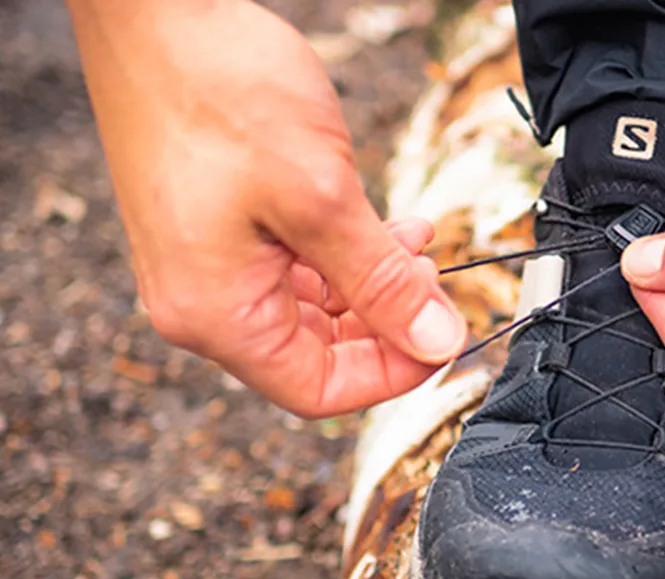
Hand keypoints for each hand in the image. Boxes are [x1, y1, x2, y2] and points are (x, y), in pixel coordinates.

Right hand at [67, 0, 465, 416]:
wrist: (156, 15)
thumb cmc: (216, 92)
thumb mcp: (321, 197)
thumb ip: (381, 282)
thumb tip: (436, 341)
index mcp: (214, 313)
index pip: (317, 390)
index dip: (392, 374)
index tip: (444, 338)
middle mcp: (204, 301)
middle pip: (319, 353)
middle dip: (388, 322)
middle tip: (437, 280)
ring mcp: (211, 264)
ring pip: (316, 308)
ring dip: (375, 283)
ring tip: (418, 241)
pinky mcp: (223, 229)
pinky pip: (297, 267)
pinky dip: (348, 254)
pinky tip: (385, 225)